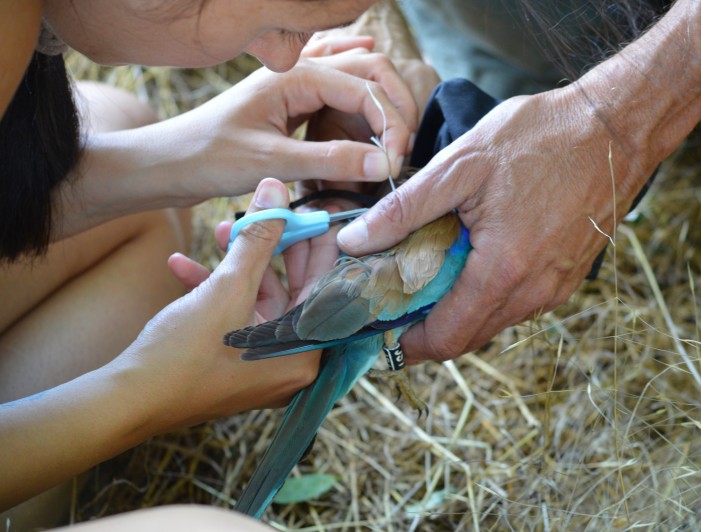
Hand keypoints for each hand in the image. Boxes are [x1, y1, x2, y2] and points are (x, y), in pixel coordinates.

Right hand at [118, 178, 339, 431]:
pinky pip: (234, 317)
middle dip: (274, 248)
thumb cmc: (184, 353)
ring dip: (238, 264)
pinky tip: (180, 264)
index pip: (326, 289)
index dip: (318, 244)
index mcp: (305, 355)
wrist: (127, 399)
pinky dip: (213, 291)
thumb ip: (258, 238)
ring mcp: (260, 366)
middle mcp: (289, 364)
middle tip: (272, 213)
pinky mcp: (231, 362)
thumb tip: (276, 192)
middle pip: (293, 291)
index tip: (312, 212)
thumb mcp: (227, 288)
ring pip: (259, 300)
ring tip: (221, 229)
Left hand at [152, 49, 418, 203]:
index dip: (390, 122)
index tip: (397, 161)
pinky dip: (360, 106)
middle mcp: (298, 71)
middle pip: (370, 70)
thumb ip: (329, 160)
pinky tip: (368, 123)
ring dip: (381, 106)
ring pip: (357, 80)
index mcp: (294, 76)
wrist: (165, 165)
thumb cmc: (205, 158)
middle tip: (405, 149)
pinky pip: (337, 96)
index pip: (365, 87)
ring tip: (394, 144)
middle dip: (395, 107)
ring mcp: (295, 86)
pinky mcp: (291, 106)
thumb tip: (384, 163)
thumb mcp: (269, 162)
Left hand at [336, 84, 657, 362]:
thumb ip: (403, 210)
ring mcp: (556, 288)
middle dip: (427, 328)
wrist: (616, 127)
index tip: (379, 327)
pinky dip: (487, 295)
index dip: (407, 344)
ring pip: (493, 322)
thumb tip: (353, 241)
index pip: (446, 338)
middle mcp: (533, 292)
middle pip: (468, 338)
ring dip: (457, 310)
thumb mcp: (460, 165)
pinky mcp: (567, 277)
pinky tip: (471, 261)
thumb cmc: (540, 137)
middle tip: (396, 299)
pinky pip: (518, 304)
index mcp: (502, 270)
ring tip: (428, 275)